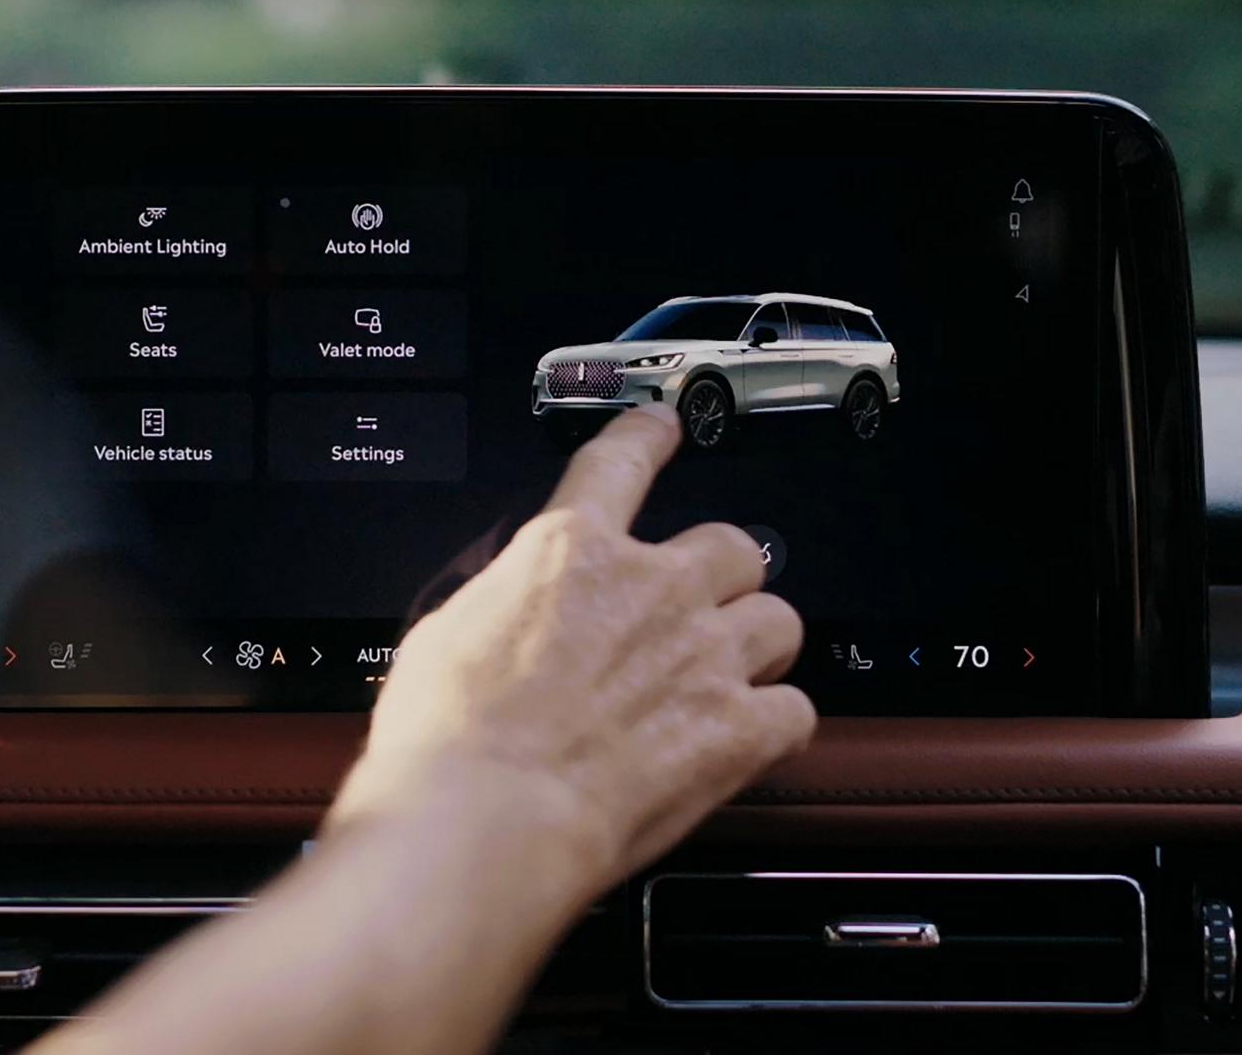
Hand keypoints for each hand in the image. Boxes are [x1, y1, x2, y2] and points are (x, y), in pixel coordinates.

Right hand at [330, 404, 814, 898]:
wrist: (482, 816)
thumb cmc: (445, 736)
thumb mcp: (447, 632)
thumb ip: (504, 605)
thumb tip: (512, 612)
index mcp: (570, 551)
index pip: (622, 462)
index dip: (648, 436)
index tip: (664, 426)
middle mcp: (651, 587)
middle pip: (733, 547)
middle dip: (723, 576)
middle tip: (701, 608)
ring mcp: (703, 655)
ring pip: (778, 621)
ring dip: (758, 645)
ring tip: (732, 676)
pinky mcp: (736, 730)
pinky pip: (796, 711)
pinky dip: (776, 726)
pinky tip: (749, 741)